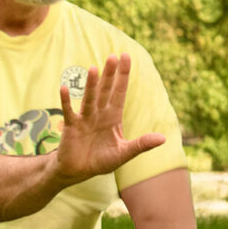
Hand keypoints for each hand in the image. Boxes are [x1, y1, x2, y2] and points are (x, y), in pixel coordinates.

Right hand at [53, 54, 164, 183]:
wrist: (78, 171)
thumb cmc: (100, 161)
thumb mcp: (124, 154)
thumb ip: (141, 145)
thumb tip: (163, 138)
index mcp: (113, 117)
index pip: (120, 92)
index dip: (123, 76)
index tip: (126, 57)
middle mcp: (99, 114)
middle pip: (106, 91)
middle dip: (110, 74)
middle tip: (113, 56)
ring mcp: (84, 119)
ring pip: (90, 98)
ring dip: (91, 84)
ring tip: (94, 68)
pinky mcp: (71, 127)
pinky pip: (68, 111)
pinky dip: (66, 101)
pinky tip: (64, 88)